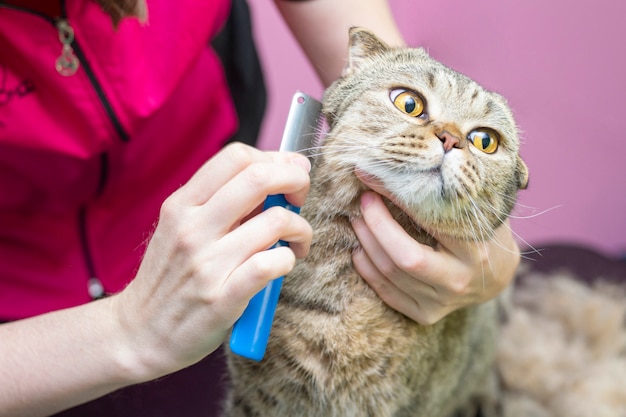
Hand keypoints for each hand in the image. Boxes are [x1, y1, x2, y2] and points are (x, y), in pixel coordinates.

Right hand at [110, 143, 311, 379]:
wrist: (140, 333)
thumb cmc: (170, 277)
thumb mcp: (181, 228)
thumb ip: (221, 202)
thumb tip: (277, 174)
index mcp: (182, 205)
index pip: (236, 156)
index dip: (274, 159)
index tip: (288, 174)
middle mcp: (192, 228)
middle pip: (259, 178)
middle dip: (296, 181)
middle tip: (300, 199)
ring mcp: (206, 264)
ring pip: (275, 222)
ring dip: (300, 228)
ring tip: (296, 242)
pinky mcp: (222, 298)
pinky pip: (271, 264)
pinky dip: (288, 259)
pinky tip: (283, 264)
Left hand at [351, 178, 519, 324]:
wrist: (497, 277)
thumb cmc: (484, 232)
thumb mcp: (479, 210)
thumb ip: (452, 193)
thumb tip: (408, 163)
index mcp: (477, 251)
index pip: (430, 224)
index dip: (398, 199)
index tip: (375, 177)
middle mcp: (459, 281)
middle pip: (404, 258)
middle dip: (376, 226)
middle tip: (364, 201)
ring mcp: (442, 302)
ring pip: (391, 274)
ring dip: (366, 243)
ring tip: (357, 219)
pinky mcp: (426, 315)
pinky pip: (387, 294)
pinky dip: (368, 270)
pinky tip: (360, 249)